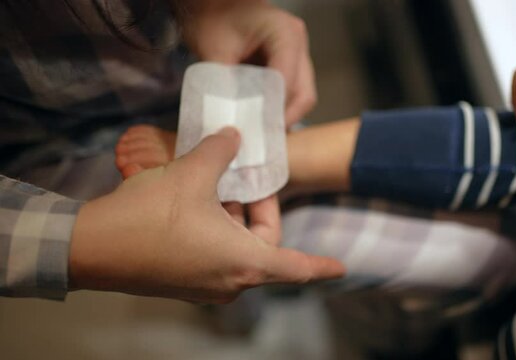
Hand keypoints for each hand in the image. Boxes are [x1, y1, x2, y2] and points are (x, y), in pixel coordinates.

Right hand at [71, 127, 344, 302]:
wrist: (92, 247)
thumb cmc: (151, 213)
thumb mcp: (193, 172)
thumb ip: (221, 150)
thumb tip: (234, 136)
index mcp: (244, 262)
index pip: (297, 267)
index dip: (322, 266)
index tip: (342, 268)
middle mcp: (230, 281)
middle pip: (263, 247)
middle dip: (258, 211)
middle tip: (245, 178)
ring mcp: (205, 286)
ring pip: (237, 249)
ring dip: (233, 218)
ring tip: (215, 183)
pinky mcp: (183, 284)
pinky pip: (215, 256)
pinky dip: (217, 231)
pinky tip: (197, 201)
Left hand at [175, 0, 316, 124]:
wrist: (214, 6)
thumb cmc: (214, 18)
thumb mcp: (214, 48)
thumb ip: (224, 83)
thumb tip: (229, 119)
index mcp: (285, 33)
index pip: (287, 80)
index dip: (273, 108)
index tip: (255, 128)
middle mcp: (298, 45)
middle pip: (304, 94)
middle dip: (283, 118)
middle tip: (260, 137)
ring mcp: (297, 56)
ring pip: (302, 97)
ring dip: (282, 116)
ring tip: (260, 133)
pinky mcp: (290, 66)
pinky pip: (292, 94)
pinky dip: (278, 110)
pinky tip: (260, 122)